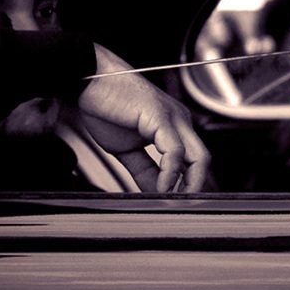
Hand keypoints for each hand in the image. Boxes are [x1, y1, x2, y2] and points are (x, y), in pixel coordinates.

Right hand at [77, 45, 209, 191]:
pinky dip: (171, 173)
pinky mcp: (161, 116)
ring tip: (171, 201)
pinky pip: (175, 151)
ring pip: (197, 157)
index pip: (191, 162)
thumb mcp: (126, 148)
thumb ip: (143, 170)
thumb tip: (155, 193)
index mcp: (173, 126)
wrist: (87, 82)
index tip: (175, 205)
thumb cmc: (105, 106)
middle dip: (195, 188)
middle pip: (202, 161)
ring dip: (187, 186)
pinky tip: (162, 186)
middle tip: (180, 208)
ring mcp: (173, 117)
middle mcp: (179, 120)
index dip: (186, 186)